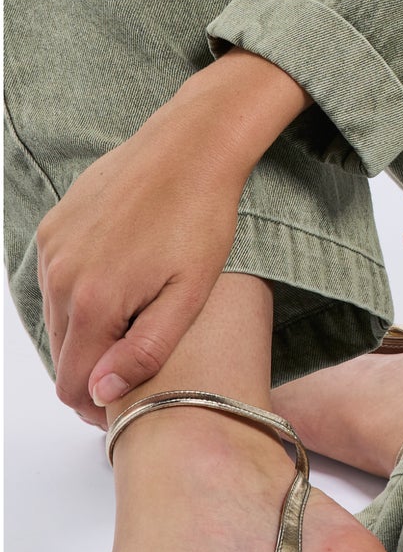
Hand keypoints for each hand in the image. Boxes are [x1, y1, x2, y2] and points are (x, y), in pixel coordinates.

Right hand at [35, 50, 311, 420]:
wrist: (191, 146)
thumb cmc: (201, 217)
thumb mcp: (189, 294)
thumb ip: (144, 351)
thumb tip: (102, 393)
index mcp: (93, 302)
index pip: (73, 385)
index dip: (98, 405)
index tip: (126, 404)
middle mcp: (60, 278)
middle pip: (63, 354)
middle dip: (95, 368)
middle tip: (137, 361)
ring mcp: (52, 249)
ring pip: (58, 318)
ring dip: (88, 329)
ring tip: (136, 316)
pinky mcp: (54, 227)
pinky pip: (56, 280)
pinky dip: (81, 292)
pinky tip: (122, 279)